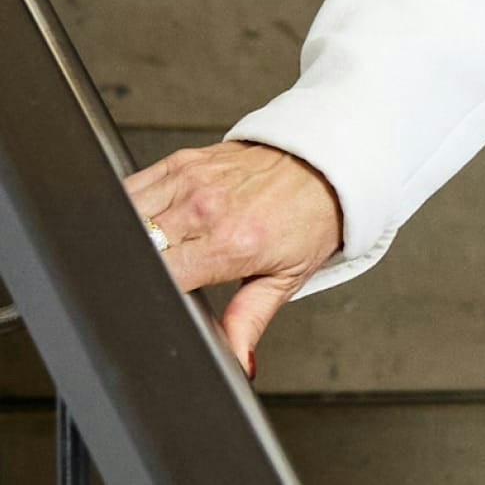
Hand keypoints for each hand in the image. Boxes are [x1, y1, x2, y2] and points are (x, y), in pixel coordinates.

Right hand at [122, 141, 344, 378]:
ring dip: (122, 241)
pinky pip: (132, 186)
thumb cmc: (310, 216)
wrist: (324, 164)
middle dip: (129, 274)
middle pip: (134, 250)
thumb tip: (235, 361)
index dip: (145, 299)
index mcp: (231, 243)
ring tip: (142, 257)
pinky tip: (138, 225)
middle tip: (143, 287)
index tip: (145, 310)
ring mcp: (190, 181)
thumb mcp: (286, 277)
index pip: (160, 280)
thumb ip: (248, 321)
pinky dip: (124, 209)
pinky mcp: (181, 162)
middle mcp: (206, 209)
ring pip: (125, 216)